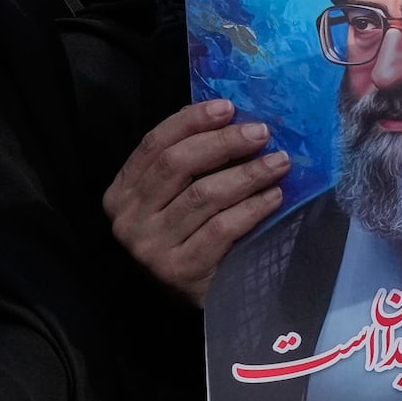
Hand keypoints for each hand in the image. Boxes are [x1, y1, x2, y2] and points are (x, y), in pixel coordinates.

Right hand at [102, 99, 290, 305]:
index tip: (228, 107)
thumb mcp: (177, 194)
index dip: (191, 121)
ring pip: (202, 195)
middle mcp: (128, 219)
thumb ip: (192, 159)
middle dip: (224, 143)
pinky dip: (252, 208)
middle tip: (262, 132)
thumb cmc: (190, 232)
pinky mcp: (179, 270)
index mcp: (122, 192)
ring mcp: (150, 247)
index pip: (153, 144)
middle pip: (177, 165)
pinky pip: (221, 228)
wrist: (195, 293)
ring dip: (247, 174)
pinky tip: (274, 197)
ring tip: (279, 162)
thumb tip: (233, 114)